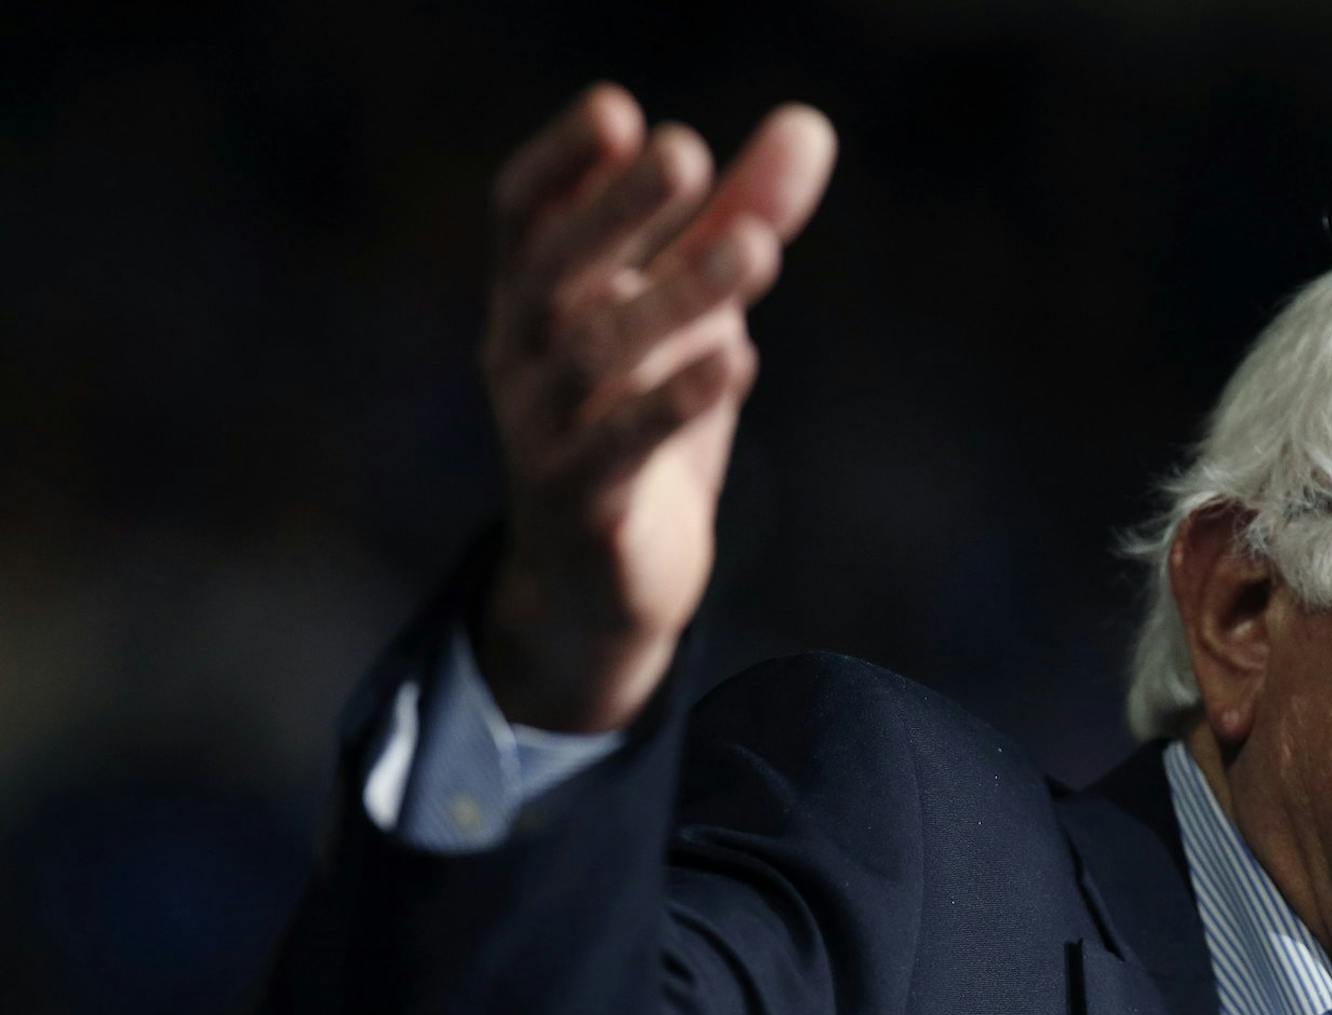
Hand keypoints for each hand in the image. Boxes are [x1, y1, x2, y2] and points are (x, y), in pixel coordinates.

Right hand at [475, 84, 834, 730]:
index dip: (562, 161)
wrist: (603, 583)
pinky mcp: (581, 507)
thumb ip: (741, 221)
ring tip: (755, 248)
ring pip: (596, 359)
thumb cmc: (644, 422)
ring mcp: (540, 434)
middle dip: (619, 211)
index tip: (618, 111)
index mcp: (533, 299)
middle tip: (686, 153)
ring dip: (676, 299)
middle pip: (554, 273)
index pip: (526, 213)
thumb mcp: (695, 316)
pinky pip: (619, 450)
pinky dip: (675, 403)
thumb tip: (809, 126)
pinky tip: (736, 359)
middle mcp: (519, 358)